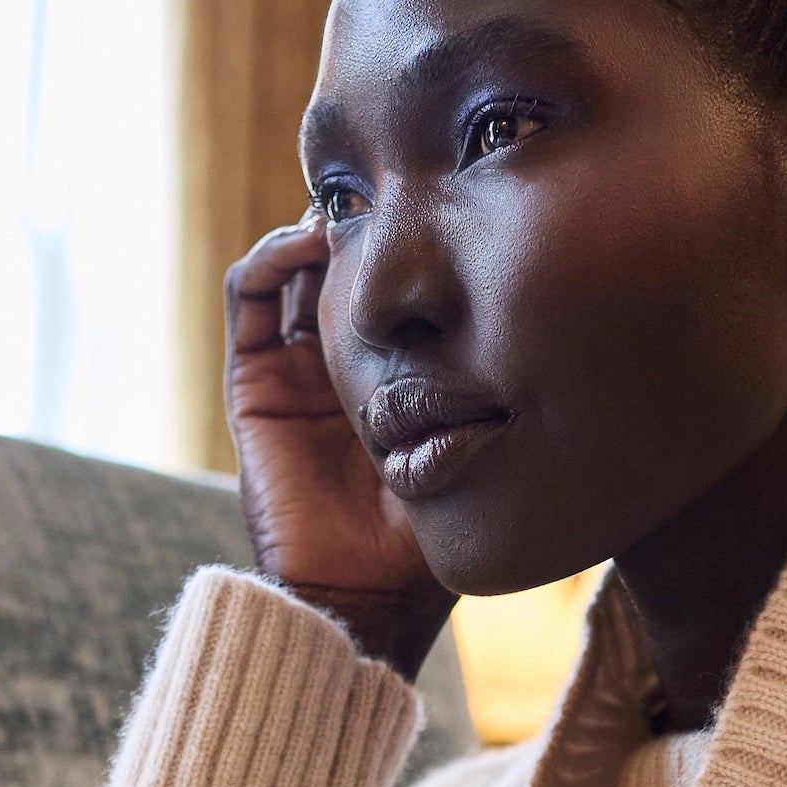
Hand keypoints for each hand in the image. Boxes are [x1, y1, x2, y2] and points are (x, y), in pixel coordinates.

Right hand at [225, 215, 455, 677]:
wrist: (360, 597)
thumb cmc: (428, 539)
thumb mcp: (475, 450)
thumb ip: (490, 397)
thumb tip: (539, 322)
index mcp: (393, 380)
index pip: (395, 288)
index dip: (409, 243)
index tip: (446, 203)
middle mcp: (339, 368)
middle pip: (341, 265)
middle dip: (364, 223)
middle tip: (397, 189)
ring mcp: (293, 372)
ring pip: (293, 268)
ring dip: (317, 229)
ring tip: (352, 211)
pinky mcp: (253, 385)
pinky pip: (247, 297)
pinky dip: (271, 257)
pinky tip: (308, 244)